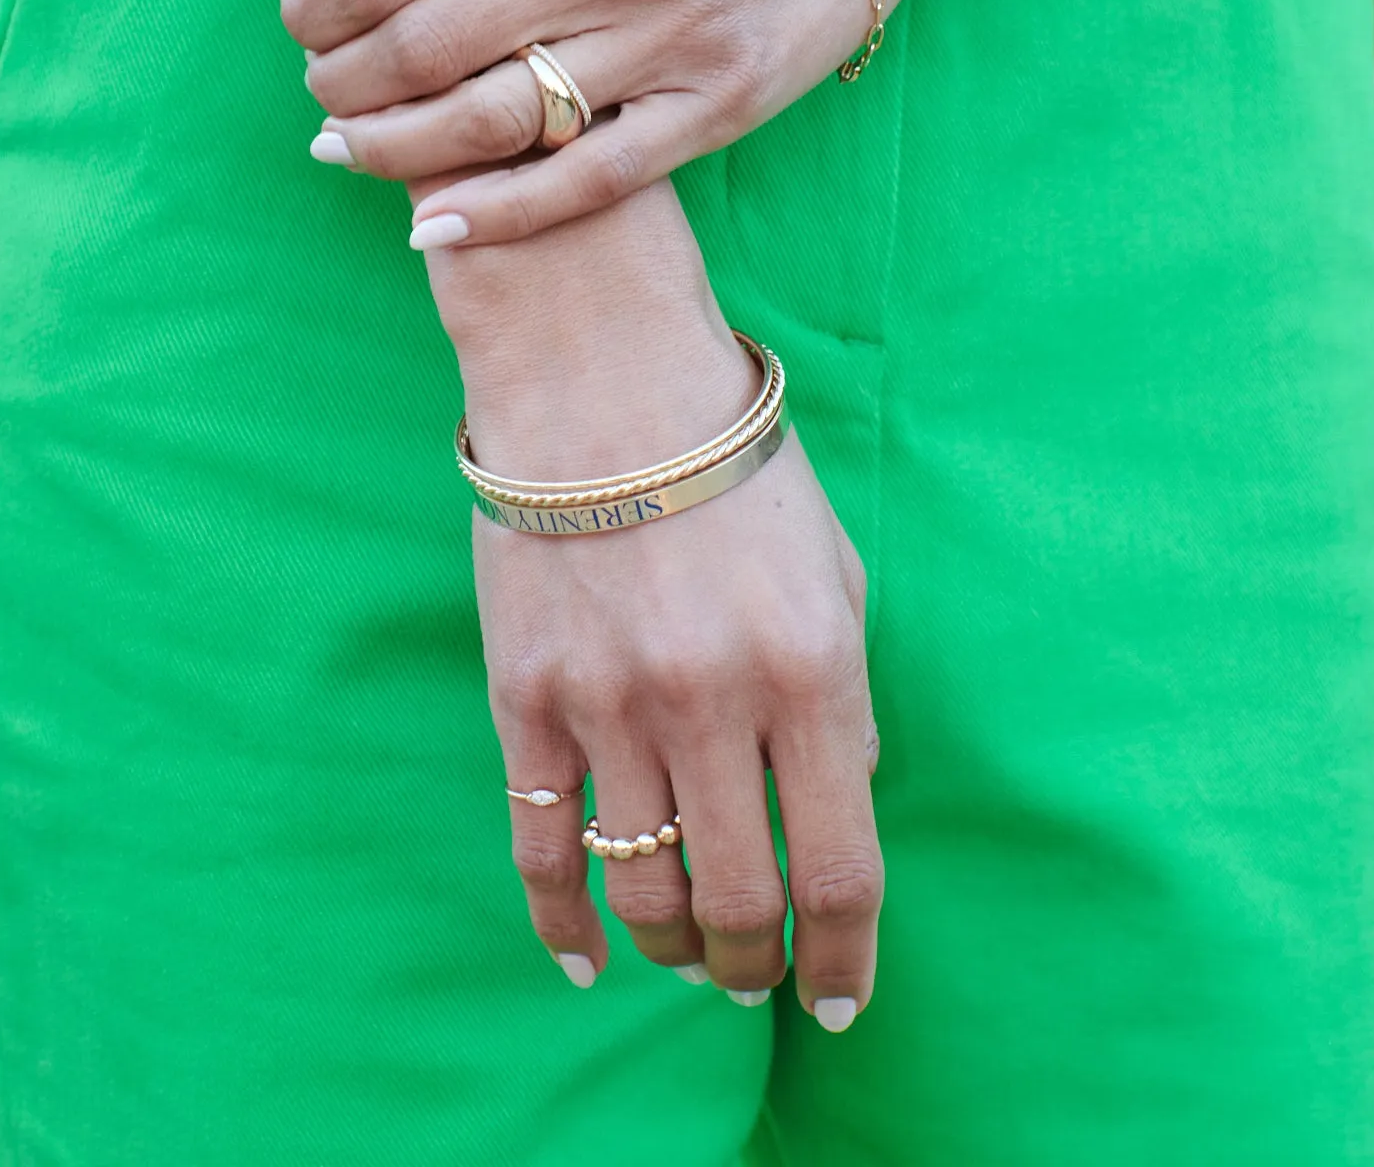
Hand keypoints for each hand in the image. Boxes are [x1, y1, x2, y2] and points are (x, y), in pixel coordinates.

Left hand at [279, 0, 1031, 244]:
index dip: (321, 1)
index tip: (300, 14)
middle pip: (426, 49)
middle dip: (342, 81)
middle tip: (318, 88)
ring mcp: (670, 39)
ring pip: (495, 123)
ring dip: (395, 150)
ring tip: (348, 149)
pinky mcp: (719, 104)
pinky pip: (591, 179)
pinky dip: (502, 214)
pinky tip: (433, 227)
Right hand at [471, 359, 881, 1020]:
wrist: (602, 377)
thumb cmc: (734, 468)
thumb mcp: (833, 572)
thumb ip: (843, 699)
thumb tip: (837, 804)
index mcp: (811, 670)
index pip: (841, 867)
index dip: (845, 954)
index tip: (838, 995)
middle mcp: (713, 702)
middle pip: (739, 900)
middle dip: (753, 964)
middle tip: (754, 974)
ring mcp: (610, 704)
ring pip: (642, 888)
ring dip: (673, 949)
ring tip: (688, 955)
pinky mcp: (527, 695)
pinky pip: (539, 846)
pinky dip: (563, 924)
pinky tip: (587, 962)